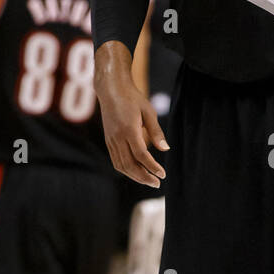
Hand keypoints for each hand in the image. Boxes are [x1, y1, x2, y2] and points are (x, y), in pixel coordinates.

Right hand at [95, 46, 168, 187]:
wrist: (111, 90)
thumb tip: (165, 149)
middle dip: (144, 177)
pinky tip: (136, 172)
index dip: (152, 167)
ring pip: (121, 165)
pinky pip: (116, 161)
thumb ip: (156, 131)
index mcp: (129, 129)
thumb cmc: (132, 98)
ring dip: (135, 176)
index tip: (163, 175)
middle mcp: (117, 137)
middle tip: (157, 183)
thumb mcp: (149, 111)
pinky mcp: (108, 141)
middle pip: (130, 164)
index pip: (141, 155)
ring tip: (149, 180)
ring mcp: (111, 140)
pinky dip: (126, 170)